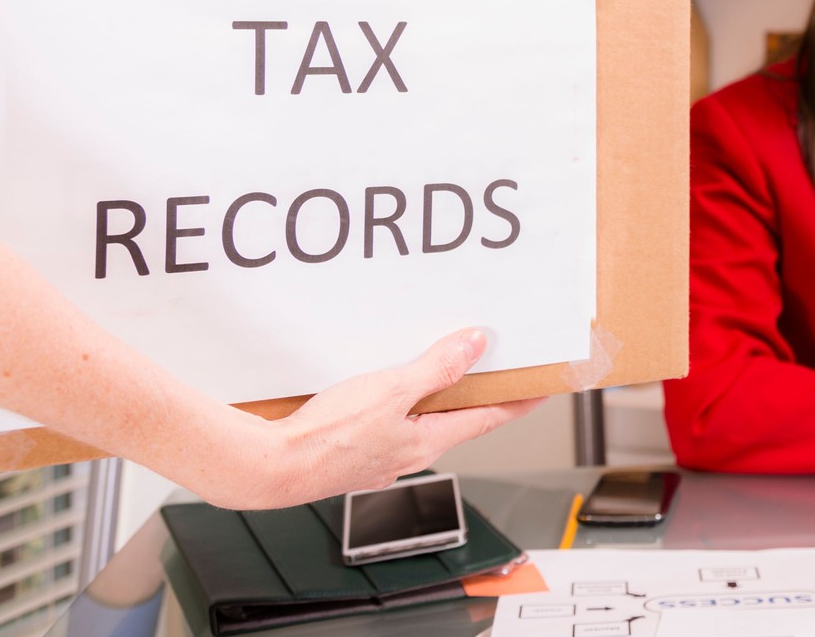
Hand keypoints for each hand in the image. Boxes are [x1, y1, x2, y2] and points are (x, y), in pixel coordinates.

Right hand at [208, 328, 543, 508]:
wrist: (270, 468)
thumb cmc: (327, 439)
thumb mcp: (392, 391)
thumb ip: (436, 369)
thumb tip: (474, 347)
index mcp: (428, 441)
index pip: (489, 418)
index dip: (519, 400)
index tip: (543, 387)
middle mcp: (411, 452)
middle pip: (458, 417)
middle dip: (477, 391)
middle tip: (494, 367)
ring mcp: (383, 454)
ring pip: (422, 418)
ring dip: (436, 393)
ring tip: (441, 364)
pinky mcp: (355, 451)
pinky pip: (390, 420)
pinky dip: (400, 400)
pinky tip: (385, 386)